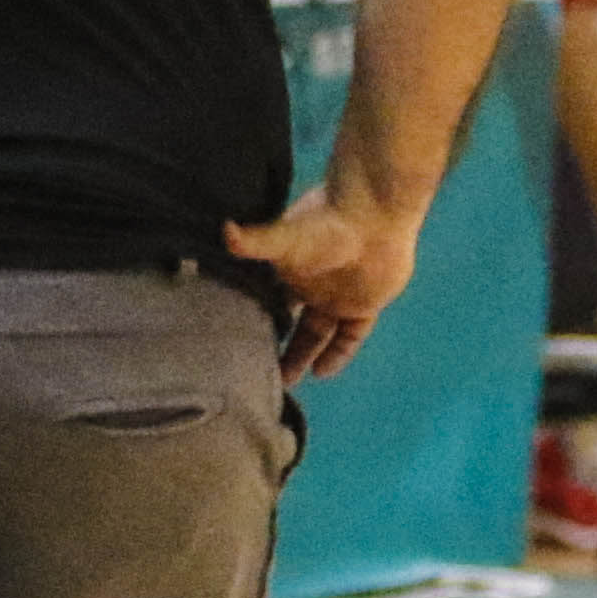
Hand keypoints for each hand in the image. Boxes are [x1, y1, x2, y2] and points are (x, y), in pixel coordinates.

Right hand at [223, 185, 421, 380]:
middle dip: (273, 346)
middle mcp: (309, 285)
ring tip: (285, 383)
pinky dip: (338, 354)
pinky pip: (350, 337)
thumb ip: (254, 242)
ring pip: (316, 335)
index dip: (251, 322)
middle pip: (288, 323)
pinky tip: (321, 373)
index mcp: (286, 268)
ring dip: (302, 357)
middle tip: (254, 374)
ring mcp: (337, 297)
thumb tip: (222, 232)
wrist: (374, 215)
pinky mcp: (364, 306)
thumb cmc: (326, 222)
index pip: (264, 301)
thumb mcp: (284, 237)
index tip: (232, 345)